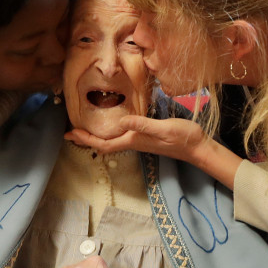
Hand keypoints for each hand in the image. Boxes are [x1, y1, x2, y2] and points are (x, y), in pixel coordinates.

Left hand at [66, 116, 242, 189]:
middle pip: (103, 144)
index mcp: (133, 140)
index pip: (103, 144)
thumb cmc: (182, 137)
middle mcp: (133, 142)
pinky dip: (110, 132)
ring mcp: (139, 141)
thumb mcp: (162, 128)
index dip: (86, 140)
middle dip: (86, 139)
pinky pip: (121, 137)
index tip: (71, 133)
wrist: (197, 147)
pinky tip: (111, 125)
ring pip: (111, 141)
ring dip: (96, 137)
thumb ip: (142, 125)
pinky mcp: (145, 137)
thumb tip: (121, 120)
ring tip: (84, 129)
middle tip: (70, 132)